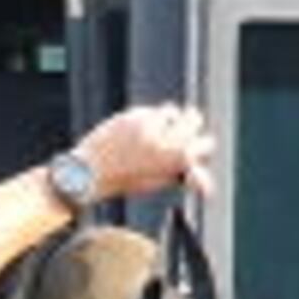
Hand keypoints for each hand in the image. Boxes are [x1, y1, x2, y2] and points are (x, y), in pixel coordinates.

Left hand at [75, 102, 215, 201]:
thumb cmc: (125, 180)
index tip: (194, 150)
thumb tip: (208, 187)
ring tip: (155, 134)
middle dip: (191, 125)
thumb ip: (184, 177)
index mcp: (175, 159)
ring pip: (173, 111)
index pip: (206, 144)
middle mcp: (166, 138)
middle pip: (195, 119)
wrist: (89, 173)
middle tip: (182, 131)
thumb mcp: (158, 181)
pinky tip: (136, 132)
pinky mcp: (133, 115)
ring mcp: (149, 124)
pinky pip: (151, 111)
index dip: (201, 148)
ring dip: (169, 120)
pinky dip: (148, 119)